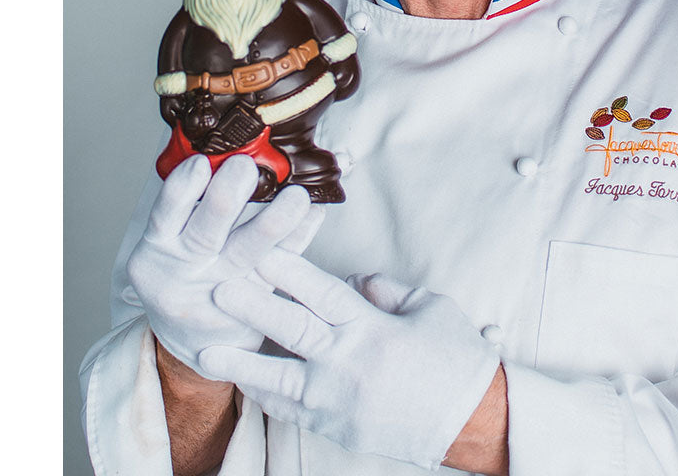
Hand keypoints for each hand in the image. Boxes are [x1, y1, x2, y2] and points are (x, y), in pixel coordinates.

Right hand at [126, 154, 323, 379]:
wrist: (195, 342)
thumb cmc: (185, 272)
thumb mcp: (170, 241)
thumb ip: (191, 200)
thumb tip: (231, 147)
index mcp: (159, 247)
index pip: (165, 214)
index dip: (182, 188)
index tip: (200, 163)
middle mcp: (187, 270)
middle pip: (205, 234)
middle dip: (224, 199)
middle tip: (244, 168)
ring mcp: (220, 291)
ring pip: (246, 254)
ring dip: (272, 222)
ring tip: (296, 196)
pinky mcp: (253, 307)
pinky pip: (280, 268)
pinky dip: (298, 238)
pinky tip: (315, 215)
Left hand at [199, 249, 500, 468]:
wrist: (472, 420)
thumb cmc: (455, 356)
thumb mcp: (428, 305)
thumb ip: (384, 289)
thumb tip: (352, 279)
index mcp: (371, 327)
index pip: (321, 291)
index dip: (288, 269)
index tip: (260, 248)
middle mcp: (348, 363)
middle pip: (292, 329)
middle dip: (252, 307)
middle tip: (216, 288)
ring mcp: (338, 401)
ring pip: (280, 379)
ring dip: (241, 364)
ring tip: (205, 351)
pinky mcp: (336, 429)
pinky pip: (292, 411)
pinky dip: (266, 396)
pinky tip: (243, 384)